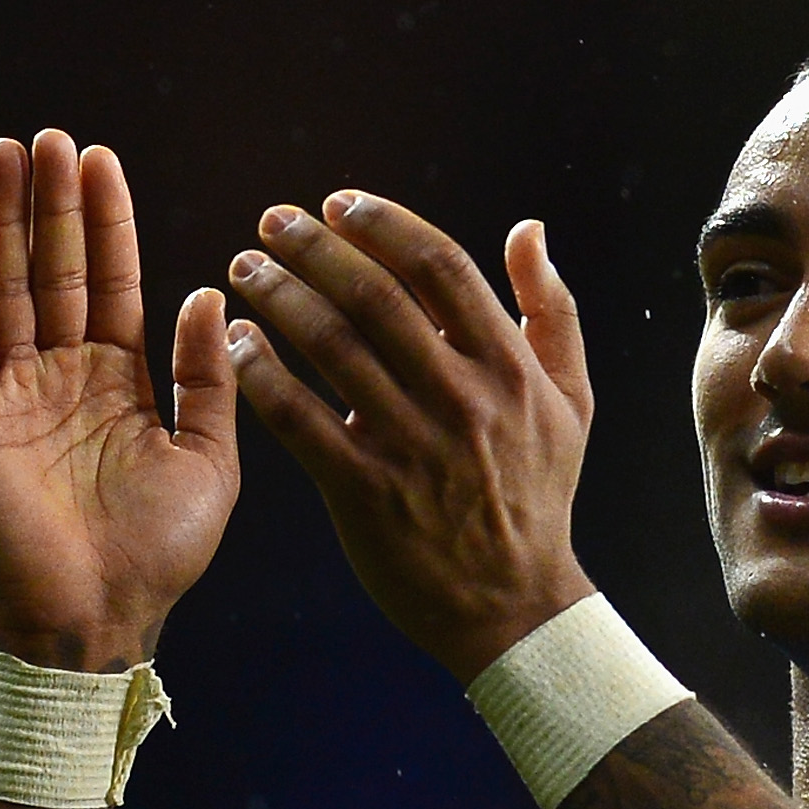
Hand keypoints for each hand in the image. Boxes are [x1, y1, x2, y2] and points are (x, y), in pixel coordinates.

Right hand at [0, 132, 239, 670]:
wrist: (101, 617)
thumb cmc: (159, 553)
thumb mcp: (210, 459)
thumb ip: (207, 378)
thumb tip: (210, 295)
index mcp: (116, 383)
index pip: (109, 283)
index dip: (105, 223)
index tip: (100, 159)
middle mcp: (60, 379)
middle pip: (53, 270)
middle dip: (52, 203)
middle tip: (50, 135)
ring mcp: (11, 394)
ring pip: (8, 287)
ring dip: (8, 219)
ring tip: (11, 153)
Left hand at [224, 192, 595, 682]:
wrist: (512, 605)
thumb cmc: (537, 495)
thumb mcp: (571, 400)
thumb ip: (552, 311)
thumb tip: (529, 230)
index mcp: (509, 367)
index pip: (440, 268)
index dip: (384, 224)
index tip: (339, 203)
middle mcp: (462, 398)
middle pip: (375, 297)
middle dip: (315, 248)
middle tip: (270, 221)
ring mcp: (411, 445)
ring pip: (332, 349)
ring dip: (279, 299)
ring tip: (243, 270)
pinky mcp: (365, 492)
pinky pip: (299, 420)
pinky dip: (263, 375)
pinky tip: (237, 345)